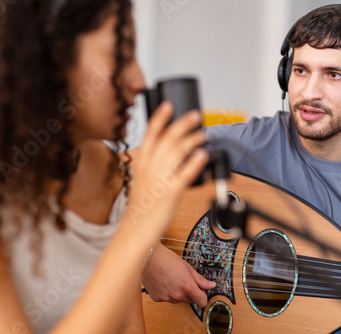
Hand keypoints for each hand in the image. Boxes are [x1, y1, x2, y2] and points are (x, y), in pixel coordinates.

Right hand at [125, 102, 208, 240]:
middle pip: (167, 138)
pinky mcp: (171, 193)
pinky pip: (185, 174)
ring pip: (177, 152)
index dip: (159, 118)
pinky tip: (203, 154)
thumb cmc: (141, 205)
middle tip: (196, 116)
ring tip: (203, 134)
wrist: (136, 228)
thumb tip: (171, 153)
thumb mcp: (142, 179)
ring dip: (192, 139)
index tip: (169, 106)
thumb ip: (153, 165)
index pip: (150, 134)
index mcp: (142, 162)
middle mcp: (150, 167)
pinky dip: (195, 162)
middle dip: (183, 124)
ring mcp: (160, 179)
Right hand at [142, 242, 215, 307]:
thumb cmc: (166, 259)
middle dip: (190, 292)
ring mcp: (166, 297)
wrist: (148, 257)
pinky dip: (166, 293)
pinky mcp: (157, 298)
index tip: (201, 292)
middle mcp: (177, 294)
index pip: (201, 301)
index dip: (203, 296)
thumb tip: (211, 285)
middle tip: (184, 279)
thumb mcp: (187, 267)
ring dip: (178, 293)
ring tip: (172, 279)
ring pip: (178, 300)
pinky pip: (166, 298)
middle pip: (190, 300)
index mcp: (187, 286)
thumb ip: (200, 279)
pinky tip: (164, 282)